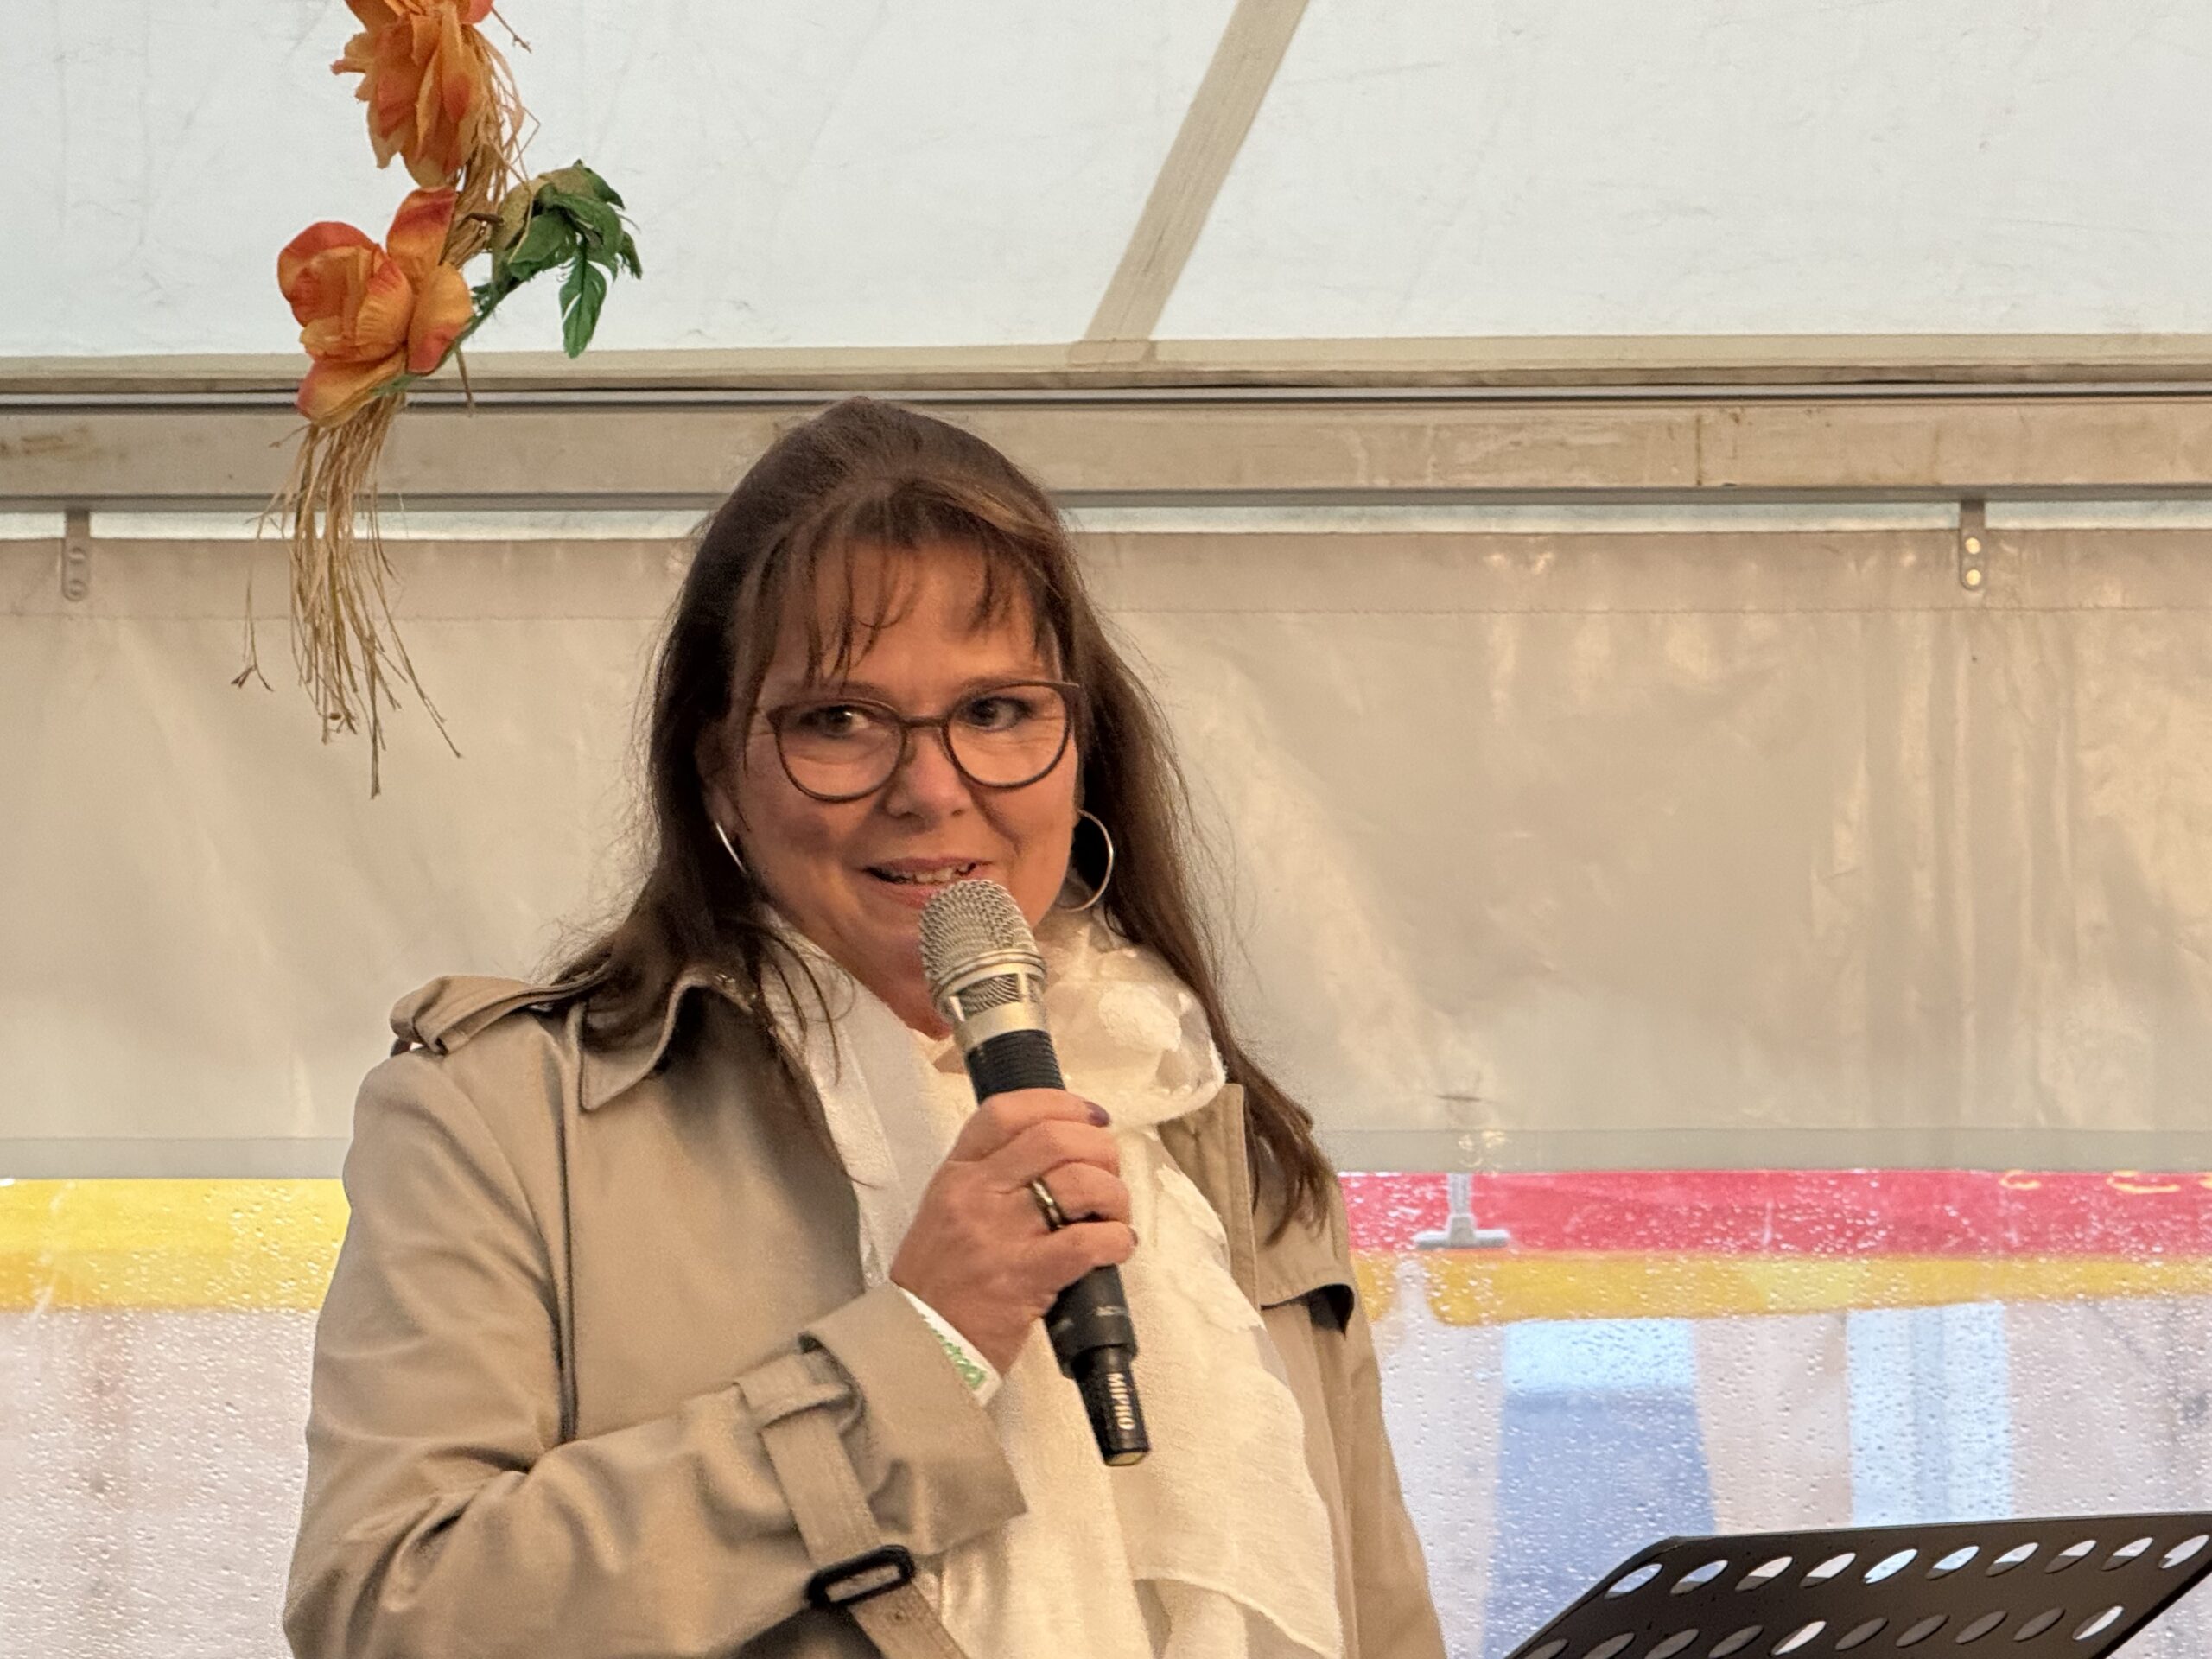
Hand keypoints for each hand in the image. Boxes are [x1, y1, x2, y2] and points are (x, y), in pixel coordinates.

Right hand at [889, 1088, 1133, 1374]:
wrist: (919, 1346)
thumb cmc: (939, 1283)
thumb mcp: (945, 1212)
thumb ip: (989, 1177)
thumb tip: (1056, 1154)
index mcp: (957, 1173)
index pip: (1007, 1112)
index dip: (1060, 1104)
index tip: (1091, 1117)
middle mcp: (976, 1195)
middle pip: (1054, 1139)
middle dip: (1099, 1149)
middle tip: (1109, 1172)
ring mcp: (1000, 1235)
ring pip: (1079, 1183)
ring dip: (1114, 1195)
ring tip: (1114, 1215)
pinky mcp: (1025, 1277)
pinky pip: (1089, 1242)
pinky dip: (1117, 1240)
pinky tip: (1116, 1247)